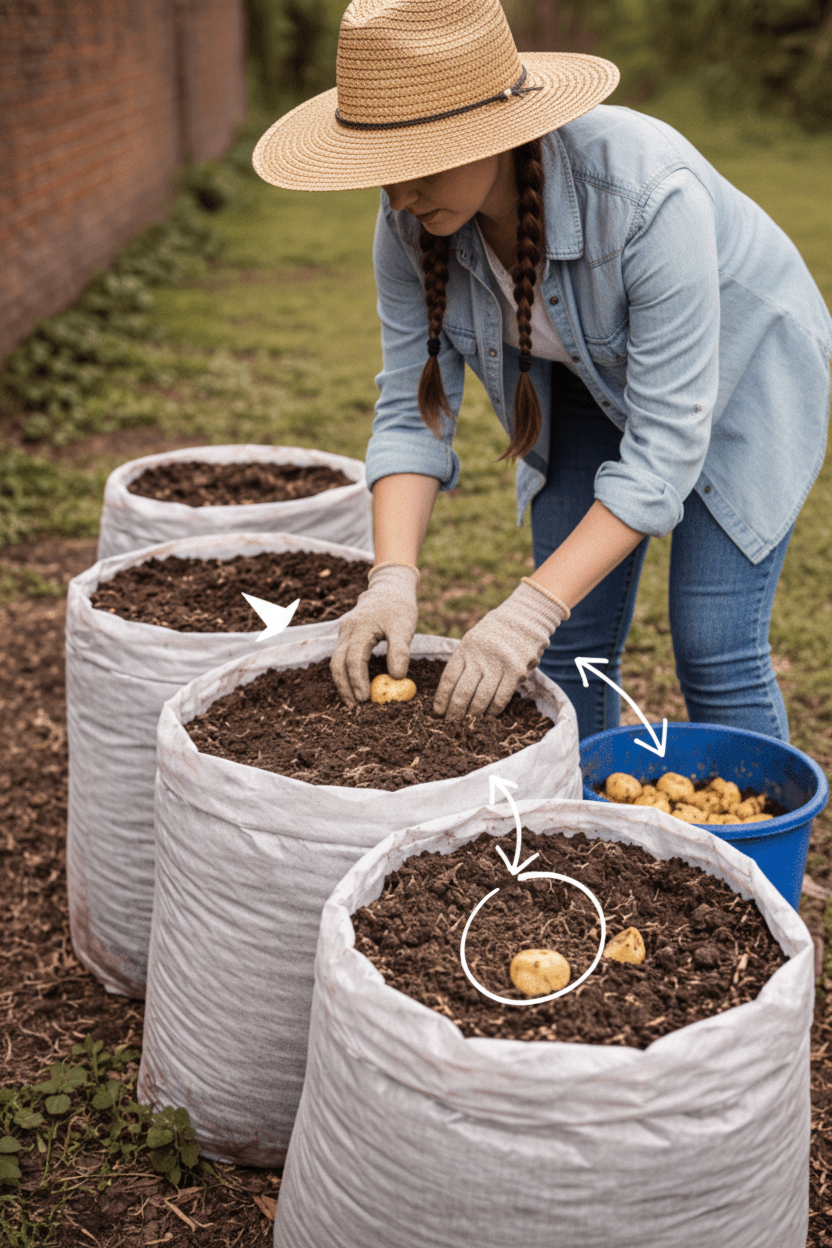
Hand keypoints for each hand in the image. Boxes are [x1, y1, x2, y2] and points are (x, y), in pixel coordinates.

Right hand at [330, 562, 418, 703]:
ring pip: (336, 661)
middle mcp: (347, 630)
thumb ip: (400, 651)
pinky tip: (354, 686)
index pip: (354, 659)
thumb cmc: (399, 608)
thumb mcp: (404, 627)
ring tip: (353, 701)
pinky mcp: (347, 636)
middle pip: (337, 663)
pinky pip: (341, 657)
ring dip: (343, 682)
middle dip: (344, 687)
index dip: (358, 681)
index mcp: (360, 627)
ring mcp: (344, 632)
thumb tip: (397, 678)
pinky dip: (346, 673)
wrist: (389, 588)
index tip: (366, 699)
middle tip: (355, 707)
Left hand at [433, 579, 568, 719]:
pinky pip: (501, 698)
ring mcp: (498, 665)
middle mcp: (480, 657)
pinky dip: (492, 711)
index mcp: (465, 648)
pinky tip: (487, 716)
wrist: (525, 617)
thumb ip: (464, 663)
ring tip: (467, 724)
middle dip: (455, 713)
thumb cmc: (495, 633)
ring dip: (473, 715)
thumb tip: (450, 695)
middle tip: (450, 725)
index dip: (442, 698)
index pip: (448, 678)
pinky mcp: (516, 672)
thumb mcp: (473, 641)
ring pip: (481, 699)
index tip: (437, 712)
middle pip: (463, 693)